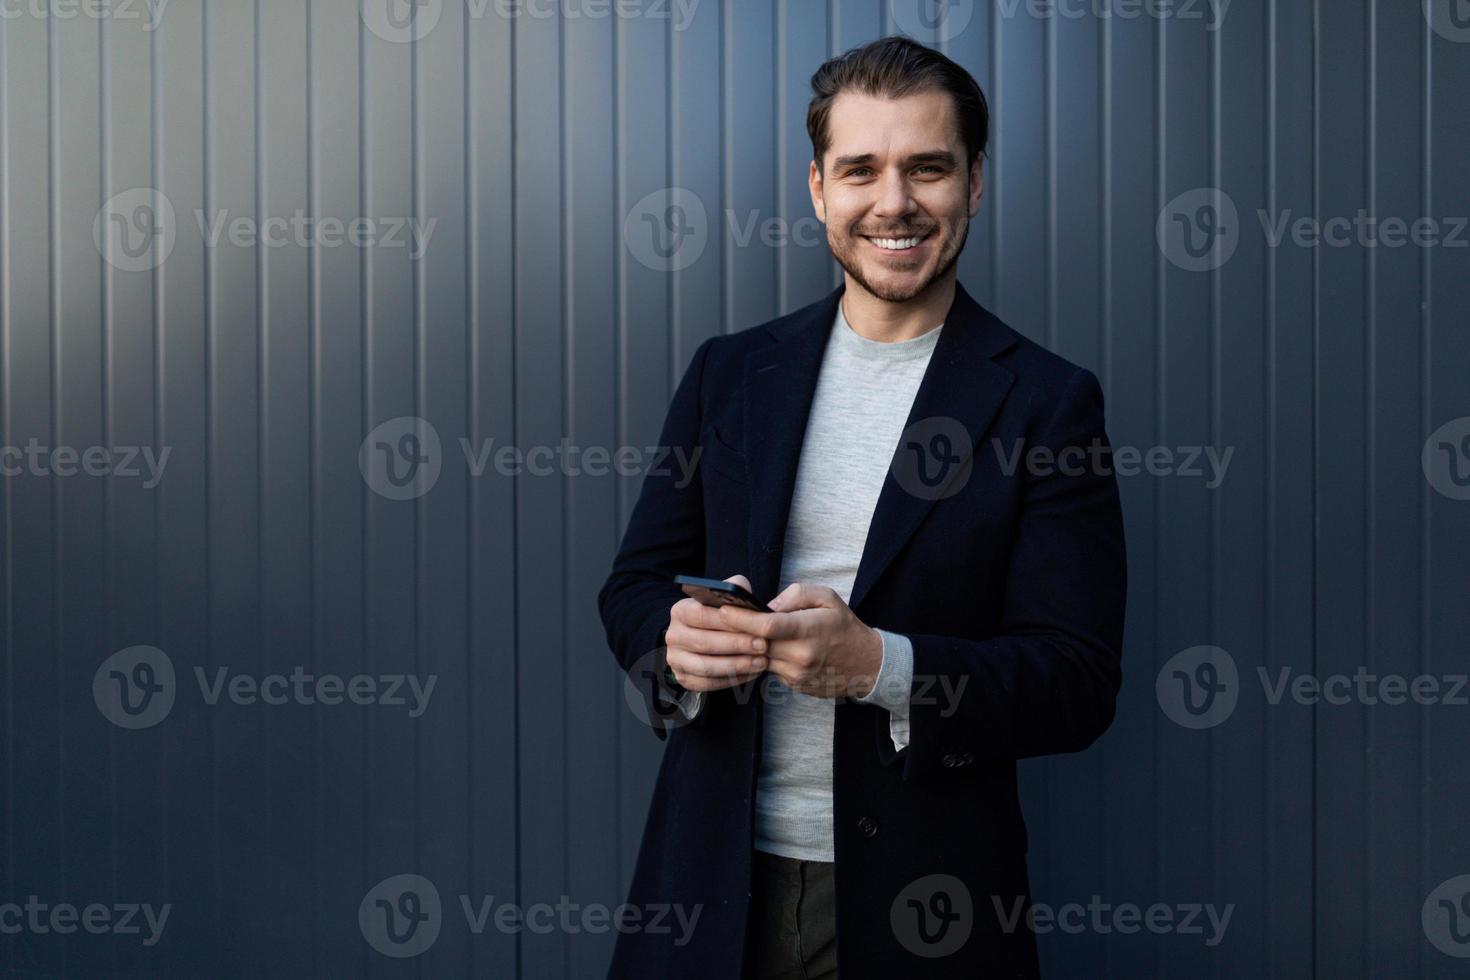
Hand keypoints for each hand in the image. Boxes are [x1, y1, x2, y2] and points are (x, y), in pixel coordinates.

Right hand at [664, 574, 770, 692]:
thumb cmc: (717, 617)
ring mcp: (675, 659)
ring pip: (706, 667)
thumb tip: (744, 591)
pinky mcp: (683, 678)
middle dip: (738, 645)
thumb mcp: (722, 599)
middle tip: (763, 645)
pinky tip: (751, 673)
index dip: (730, 622)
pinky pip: (707, 683)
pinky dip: (731, 680)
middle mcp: (673, 635)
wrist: (700, 637)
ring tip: (761, 662)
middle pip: (705, 643)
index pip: (703, 615)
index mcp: (680, 611)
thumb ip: (733, 590)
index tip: (756, 626)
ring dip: (736, 665)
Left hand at [715, 583, 882, 698]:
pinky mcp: (794, 685)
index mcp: (808, 630)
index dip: (741, 619)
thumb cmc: (843, 625)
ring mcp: (796, 675)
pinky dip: (763, 658)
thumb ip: (795, 595)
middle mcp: (801, 656)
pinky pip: (770, 669)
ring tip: (739, 631)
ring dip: (748, 647)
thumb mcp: (827, 597)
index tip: (723, 609)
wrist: (865, 663)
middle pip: (756, 644)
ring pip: (759, 659)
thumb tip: (766, 607)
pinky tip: (763, 647)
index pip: (766, 626)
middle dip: (736, 632)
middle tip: (720, 619)